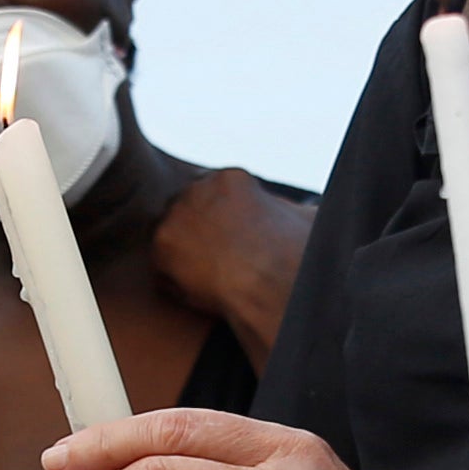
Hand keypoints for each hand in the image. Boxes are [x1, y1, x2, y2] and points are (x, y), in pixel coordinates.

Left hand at [146, 167, 315, 365]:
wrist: (268, 280)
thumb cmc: (290, 253)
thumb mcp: (305, 219)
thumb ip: (293, 209)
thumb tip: (307, 210)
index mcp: (230, 179)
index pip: (214, 194)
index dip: (221, 222)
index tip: (232, 243)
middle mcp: (197, 188)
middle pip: (188, 209)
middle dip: (197, 232)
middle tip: (215, 261)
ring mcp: (176, 214)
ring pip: (172, 234)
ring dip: (185, 255)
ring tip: (210, 277)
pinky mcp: (161, 243)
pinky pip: (162, 265)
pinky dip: (176, 281)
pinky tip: (201, 290)